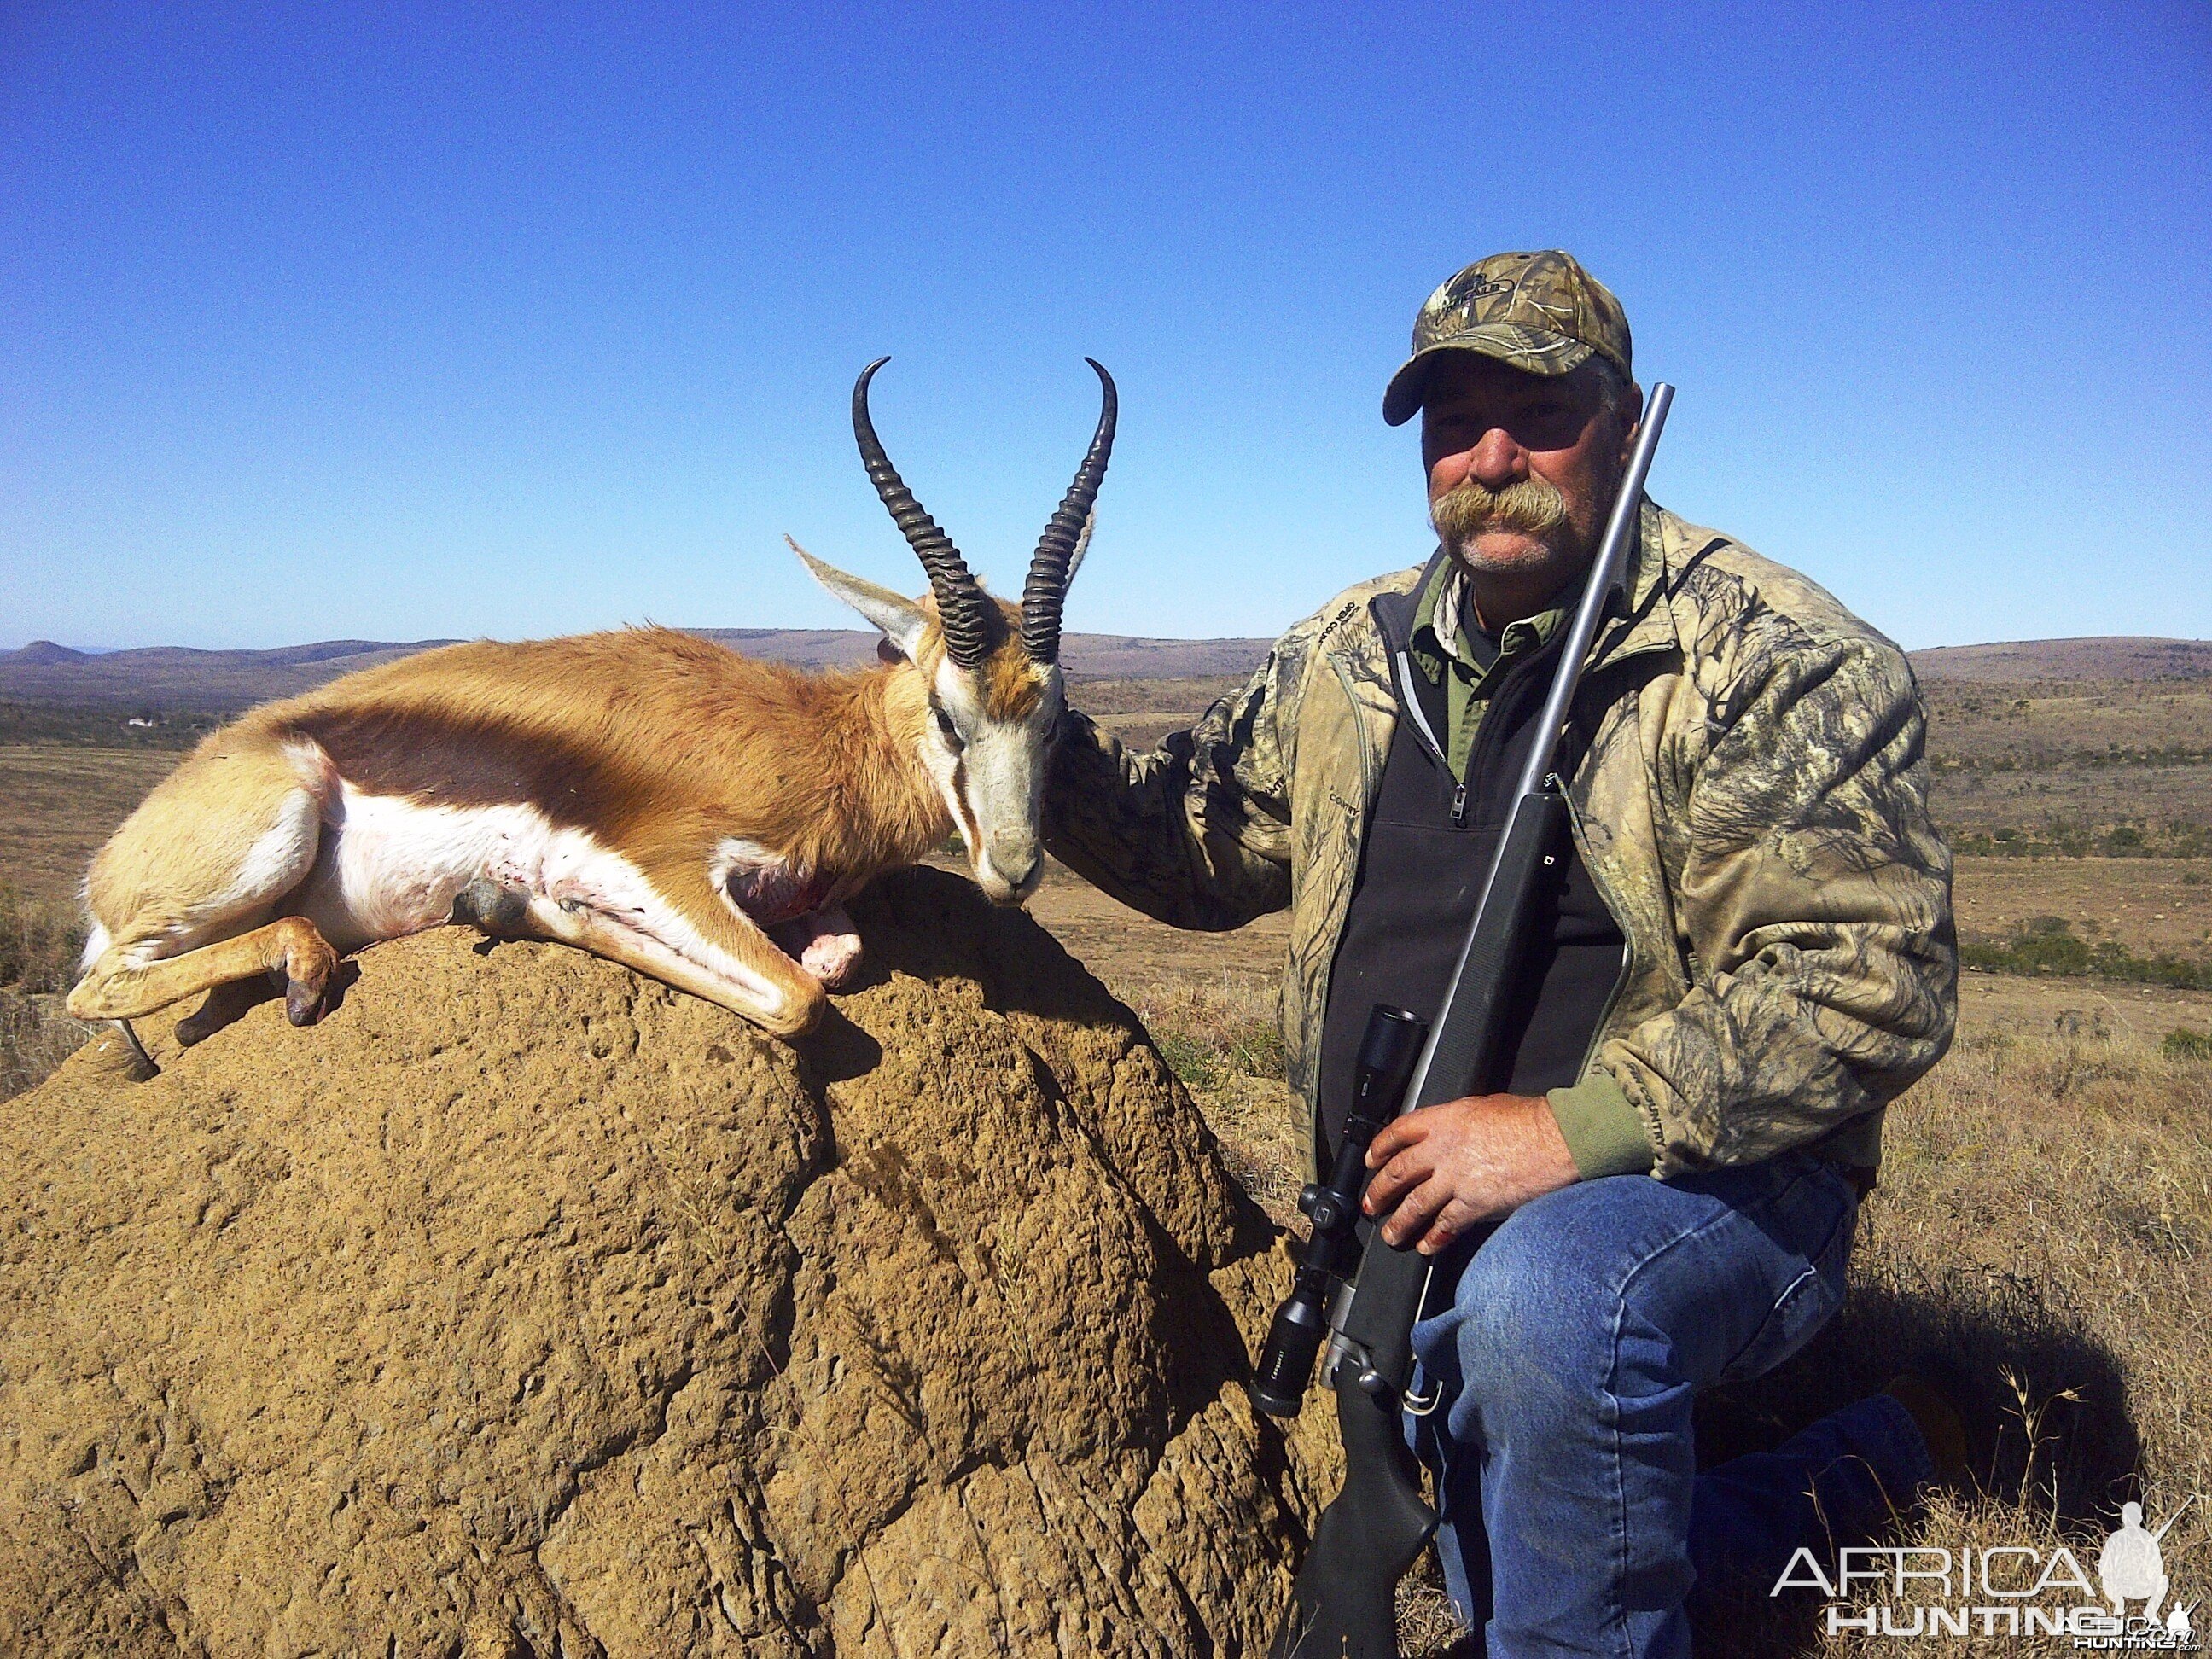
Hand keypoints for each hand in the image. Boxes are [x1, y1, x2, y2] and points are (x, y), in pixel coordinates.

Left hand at [1361, 1093, 1578, 1254]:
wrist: (1558, 1139)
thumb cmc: (1532, 1120)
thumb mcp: (1486, 1108)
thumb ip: (1460, 1122)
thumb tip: (1452, 1133)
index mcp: (1445, 1119)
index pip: (1399, 1131)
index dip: (1381, 1147)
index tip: (1372, 1159)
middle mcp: (1443, 1148)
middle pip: (1399, 1172)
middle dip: (1380, 1190)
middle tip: (1371, 1203)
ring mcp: (1457, 1177)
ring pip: (1415, 1203)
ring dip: (1400, 1222)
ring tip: (1391, 1234)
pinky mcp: (1474, 1203)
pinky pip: (1445, 1225)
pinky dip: (1433, 1238)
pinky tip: (1427, 1247)